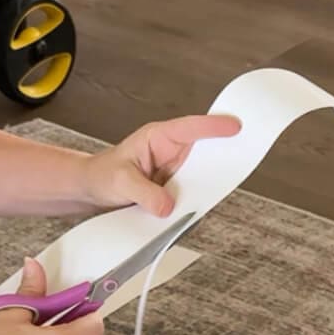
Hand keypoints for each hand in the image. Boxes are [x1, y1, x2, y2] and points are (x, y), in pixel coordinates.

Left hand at [80, 115, 240, 218]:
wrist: (93, 192)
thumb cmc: (102, 176)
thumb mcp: (120, 182)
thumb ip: (145, 193)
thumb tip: (167, 206)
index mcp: (159, 138)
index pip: (190, 128)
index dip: (213, 126)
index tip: (234, 126)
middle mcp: (172, 153)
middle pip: (205, 150)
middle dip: (222, 153)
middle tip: (241, 156)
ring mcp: (176, 173)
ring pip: (202, 175)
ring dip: (207, 184)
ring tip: (210, 191)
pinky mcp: (176, 191)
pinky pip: (193, 195)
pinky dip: (196, 202)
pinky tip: (193, 208)